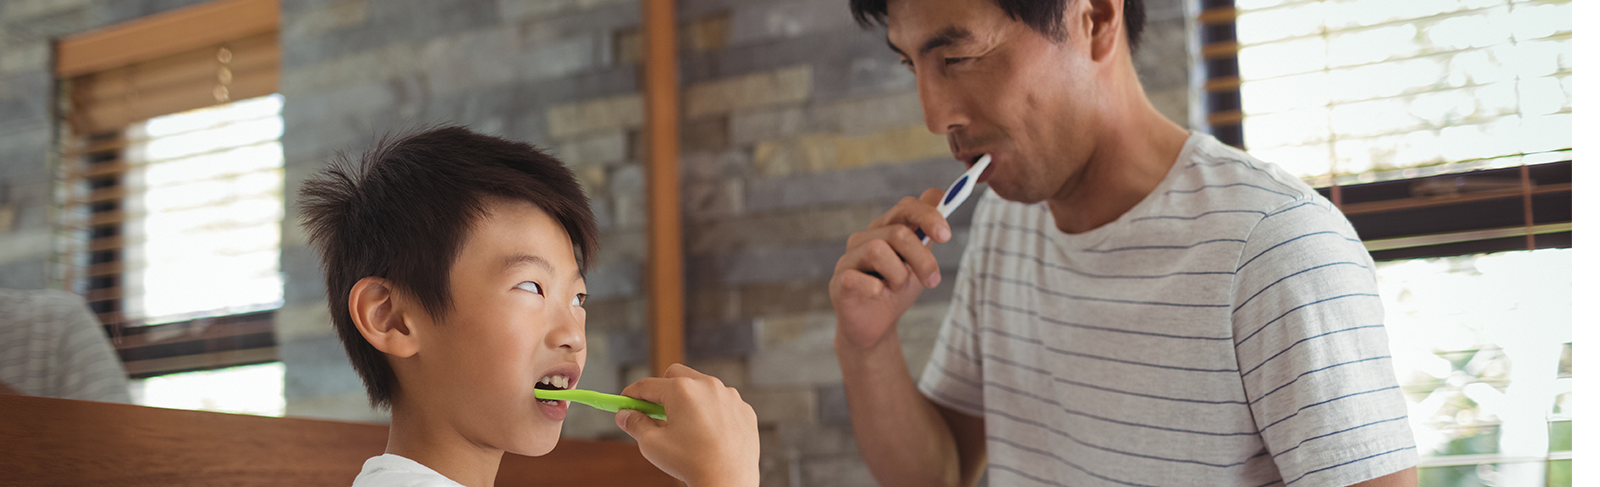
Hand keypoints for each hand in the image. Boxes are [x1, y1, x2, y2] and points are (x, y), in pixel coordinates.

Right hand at [616, 364, 758, 486]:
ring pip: (702, 388)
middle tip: (654, 411)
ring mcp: (729, 396)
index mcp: (682, 390)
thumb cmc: (690, 463)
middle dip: (662, 390)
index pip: (648, 385)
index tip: (625, 402)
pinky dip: (712, 411)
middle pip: (676, 376)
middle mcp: (708, 385)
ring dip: (690, 400)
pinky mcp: (744, 410)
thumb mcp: (652, 444)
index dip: (632, 394)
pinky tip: (708, 433)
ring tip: (685, 426)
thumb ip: (636, 424)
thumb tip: (624, 415)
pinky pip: (722, 403)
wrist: (727, 482)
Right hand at [829, 188, 948, 350]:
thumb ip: (926, 229)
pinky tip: (881, 295)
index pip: (906, 207)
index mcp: (885, 228)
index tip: (946, 236)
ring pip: (878, 250)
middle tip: (932, 280)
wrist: (876, 324)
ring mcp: (849, 259)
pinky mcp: (839, 282)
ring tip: (898, 288)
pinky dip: (875, 288)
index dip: (928, 216)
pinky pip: (855, 277)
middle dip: (922, 258)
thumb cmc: (896, 288)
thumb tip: (938, 193)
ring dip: (898, 275)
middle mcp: (865, 238)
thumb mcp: (918, 257)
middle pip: (898, 232)